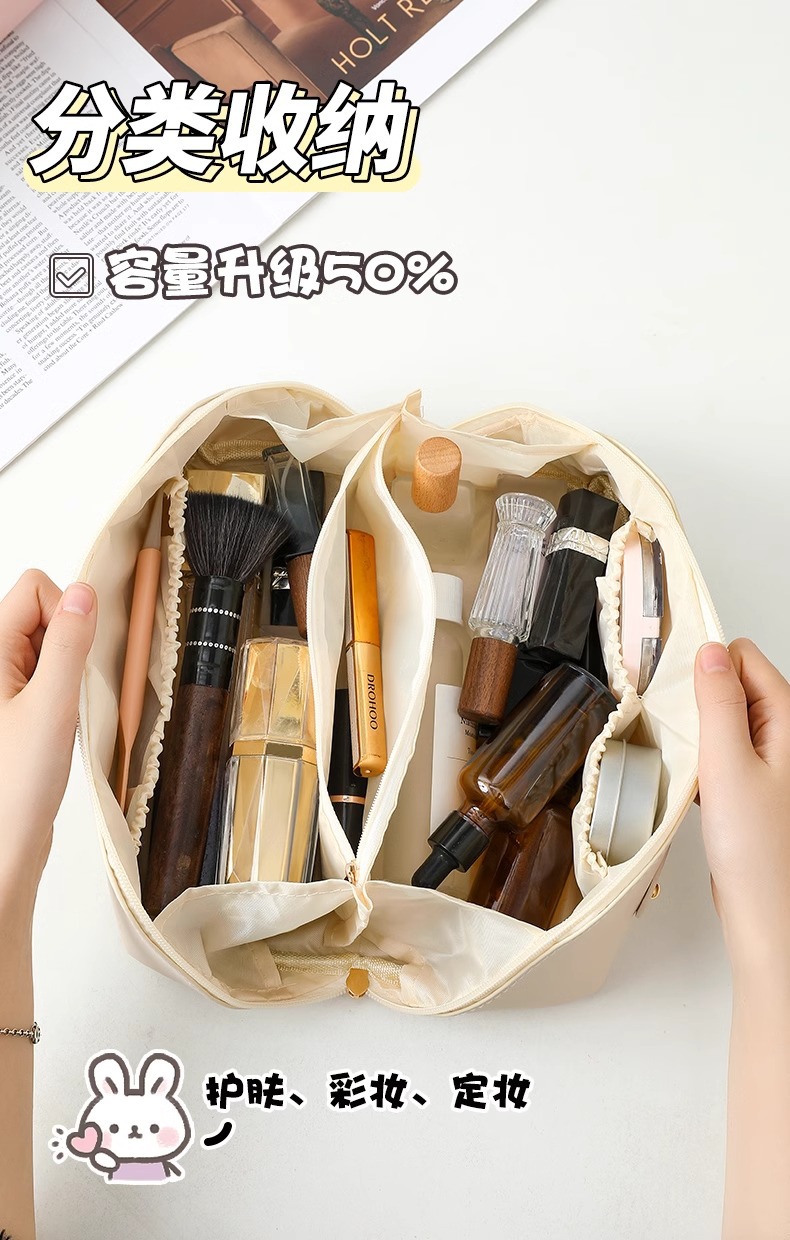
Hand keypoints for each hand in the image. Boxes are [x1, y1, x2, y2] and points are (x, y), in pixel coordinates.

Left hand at [0, 570, 96, 916]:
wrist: (3, 847)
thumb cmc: (14, 788)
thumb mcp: (52, 707)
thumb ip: (68, 644)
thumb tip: (83, 592)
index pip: (34, 589)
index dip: (66, 611)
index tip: (77, 654)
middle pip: (40, 612)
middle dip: (67, 641)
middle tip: (67, 691)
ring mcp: (1, 687)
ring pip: (46, 644)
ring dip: (66, 669)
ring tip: (62, 713)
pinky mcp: (13, 709)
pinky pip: (45, 674)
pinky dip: (62, 690)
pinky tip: (60, 724)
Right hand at [695, 639, 789, 983]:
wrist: (768, 916)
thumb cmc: (759, 853)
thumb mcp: (728, 764)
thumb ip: (717, 702)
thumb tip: (708, 652)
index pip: (743, 658)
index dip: (706, 667)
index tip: (674, 686)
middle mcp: (787, 737)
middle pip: (734, 686)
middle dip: (700, 702)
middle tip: (681, 735)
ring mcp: (773, 763)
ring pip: (726, 721)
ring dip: (699, 735)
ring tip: (688, 764)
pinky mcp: (756, 789)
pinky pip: (724, 753)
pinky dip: (704, 762)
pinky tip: (694, 786)